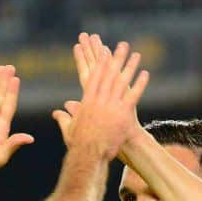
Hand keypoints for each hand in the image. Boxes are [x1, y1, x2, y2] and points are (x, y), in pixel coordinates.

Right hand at [51, 36, 147, 160]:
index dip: (101, 63)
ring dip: (130, 66)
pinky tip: (145, 74)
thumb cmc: (78, 144)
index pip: (95, 77)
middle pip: (110, 74)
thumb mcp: (69, 129)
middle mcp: (99, 100)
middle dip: (116, 58)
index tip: (105, 51)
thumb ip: (64, 118)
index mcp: (87, 101)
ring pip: (122, 81)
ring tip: (136, 55)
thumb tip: (56, 113)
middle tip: (123, 46)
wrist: (89, 155)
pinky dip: (139, 84)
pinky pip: (133, 95)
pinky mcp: (122, 114)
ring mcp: (111, 106)